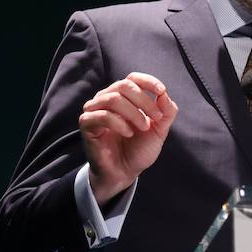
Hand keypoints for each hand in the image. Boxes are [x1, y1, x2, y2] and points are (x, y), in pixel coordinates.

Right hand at [78, 72, 177, 205]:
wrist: (124, 172)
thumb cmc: (138, 149)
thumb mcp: (159, 130)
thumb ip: (165, 112)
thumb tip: (164, 94)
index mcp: (123, 96)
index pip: (132, 78)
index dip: (148, 81)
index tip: (161, 91)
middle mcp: (106, 98)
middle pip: (124, 85)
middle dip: (144, 101)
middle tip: (156, 118)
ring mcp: (95, 110)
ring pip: (113, 99)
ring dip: (133, 113)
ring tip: (143, 128)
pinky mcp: (86, 124)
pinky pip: (102, 115)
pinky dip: (119, 123)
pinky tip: (128, 133)